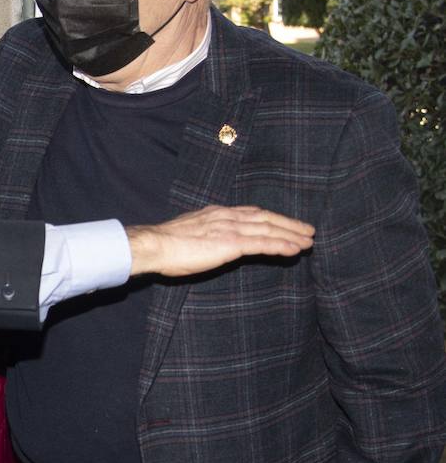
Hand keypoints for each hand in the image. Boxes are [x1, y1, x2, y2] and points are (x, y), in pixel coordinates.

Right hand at [127, 205, 314, 277]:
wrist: (155, 245)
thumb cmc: (165, 245)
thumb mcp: (189, 234)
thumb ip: (205, 235)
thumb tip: (210, 242)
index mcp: (217, 213)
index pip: (251, 212)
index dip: (271, 218)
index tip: (284, 222)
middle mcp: (227, 216)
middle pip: (265, 217)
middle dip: (288, 224)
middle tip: (307, 230)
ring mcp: (230, 228)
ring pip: (269, 228)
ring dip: (291, 234)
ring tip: (308, 241)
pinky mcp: (231, 243)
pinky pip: (262, 243)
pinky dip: (281, 245)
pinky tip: (295, 249)